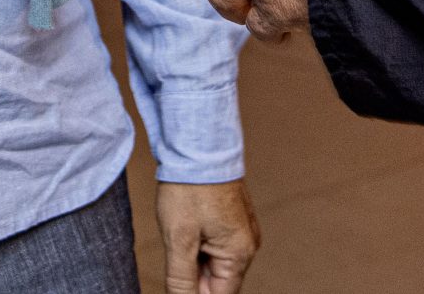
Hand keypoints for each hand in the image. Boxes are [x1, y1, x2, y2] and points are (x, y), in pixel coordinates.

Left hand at [157, 178, 258, 293]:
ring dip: (194, 259)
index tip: (177, 283)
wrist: (197, 144)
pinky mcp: (232, 219)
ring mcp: (242, 230)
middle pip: (218, 281)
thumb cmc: (190, 187)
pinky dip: (198, 244)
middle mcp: (247, 244)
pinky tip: (185, 226)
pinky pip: (216, 244)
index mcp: (240, 254)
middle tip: (176, 250)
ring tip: (181, 233)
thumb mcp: (179, 239)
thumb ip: (181, 280)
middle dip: (193, 276)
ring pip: (214, 262)